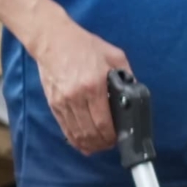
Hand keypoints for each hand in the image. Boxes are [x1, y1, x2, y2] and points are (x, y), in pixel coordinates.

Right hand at [30, 16, 130, 155]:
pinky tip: (83, 143)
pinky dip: (74, 139)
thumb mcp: (114, 56)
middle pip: (90, 132)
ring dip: (89, 144)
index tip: (119, 138)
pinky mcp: (53, 104)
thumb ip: (127, 74)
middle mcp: (76, 98)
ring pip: (76, 134)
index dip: (112, 136)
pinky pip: (64, 128)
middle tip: (111, 144)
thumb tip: (134, 92)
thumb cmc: (84, 46)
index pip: (103, 122)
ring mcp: (62, 102)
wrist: (53, 40)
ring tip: (99, 145)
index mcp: (93, 86)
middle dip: (102, 143)